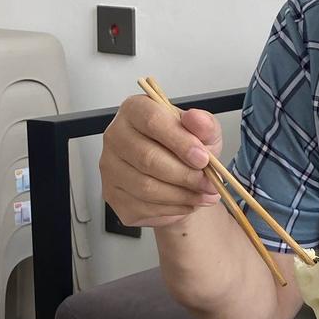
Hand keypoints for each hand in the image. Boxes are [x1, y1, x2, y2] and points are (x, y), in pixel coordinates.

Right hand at [99, 99, 222, 228]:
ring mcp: (110, 167)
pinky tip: (187, 203)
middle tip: (209, 183)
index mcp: (135, 110)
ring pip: (146, 186)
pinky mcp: (113, 195)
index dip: (180, 142)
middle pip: (147, 158)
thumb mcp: (204, 133)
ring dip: (181, 195)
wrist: (177, 178)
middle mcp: (116, 136)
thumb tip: (196, 119)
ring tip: (203, 195)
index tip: (203, 158)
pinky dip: (172, 208)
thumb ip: (204, 124)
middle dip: (185, 175)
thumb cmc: (185, 150)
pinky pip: (143, 206)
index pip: (152, 121)